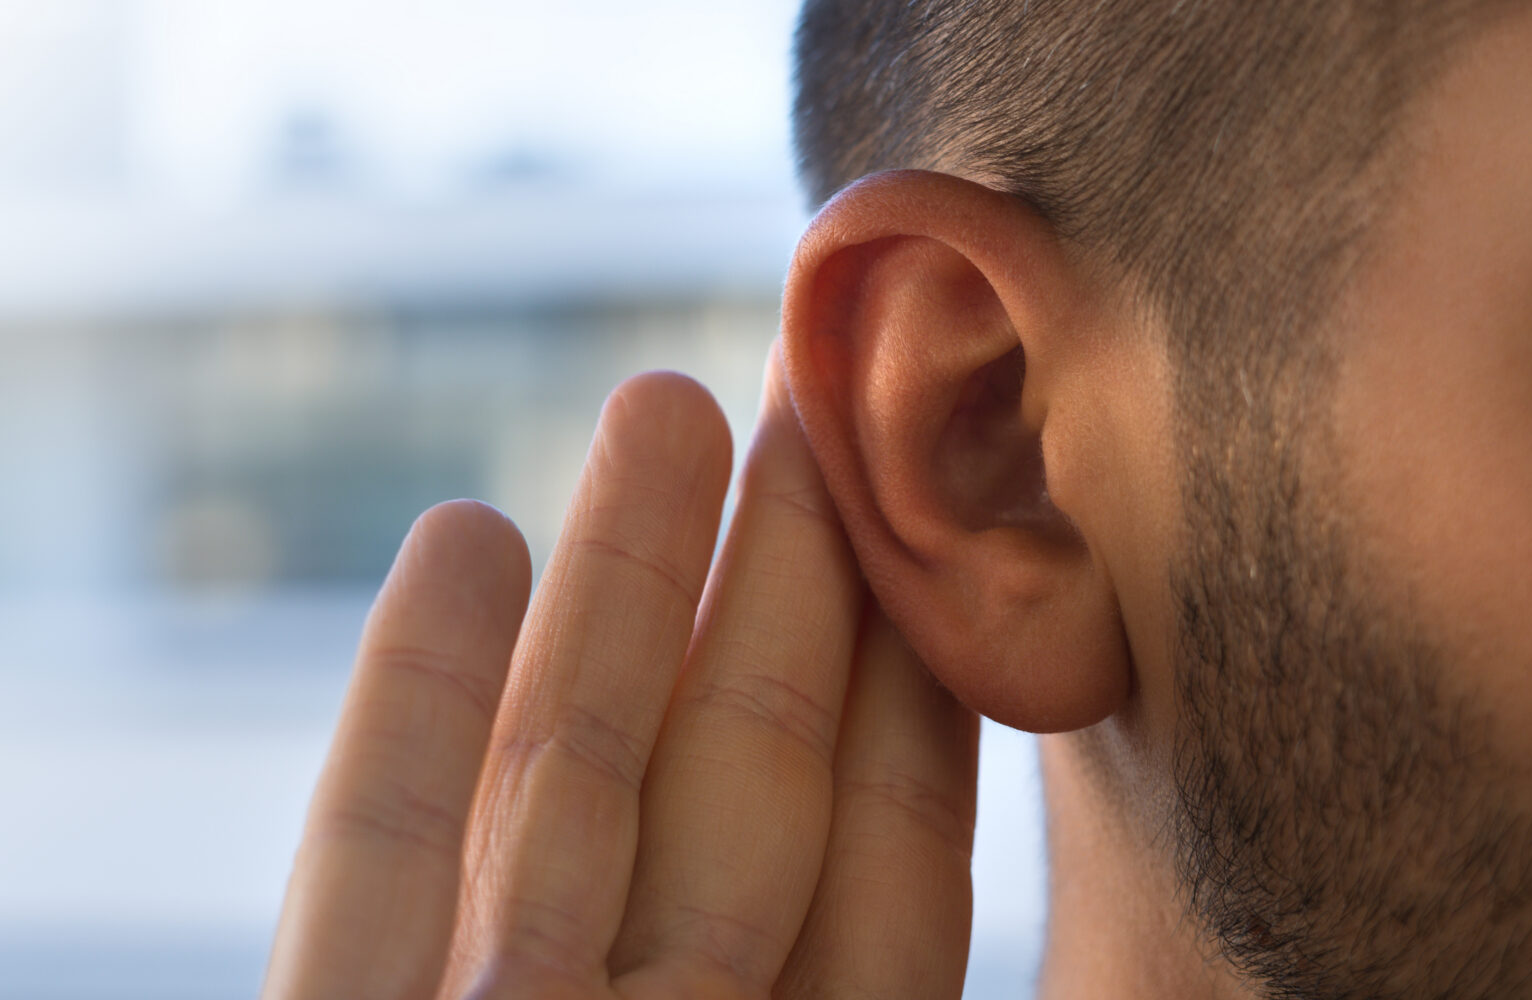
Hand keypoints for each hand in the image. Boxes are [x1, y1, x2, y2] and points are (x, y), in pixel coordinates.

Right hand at [260, 354, 980, 998]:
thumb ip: (893, 946)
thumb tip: (987, 733)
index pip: (893, 852)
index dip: (913, 670)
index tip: (939, 514)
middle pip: (740, 776)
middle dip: (787, 574)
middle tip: (820, 400)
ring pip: (566, 778)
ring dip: (619, 575)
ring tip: (664, 397)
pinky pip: (371, 855)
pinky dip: (413, 690)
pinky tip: (463, 533)